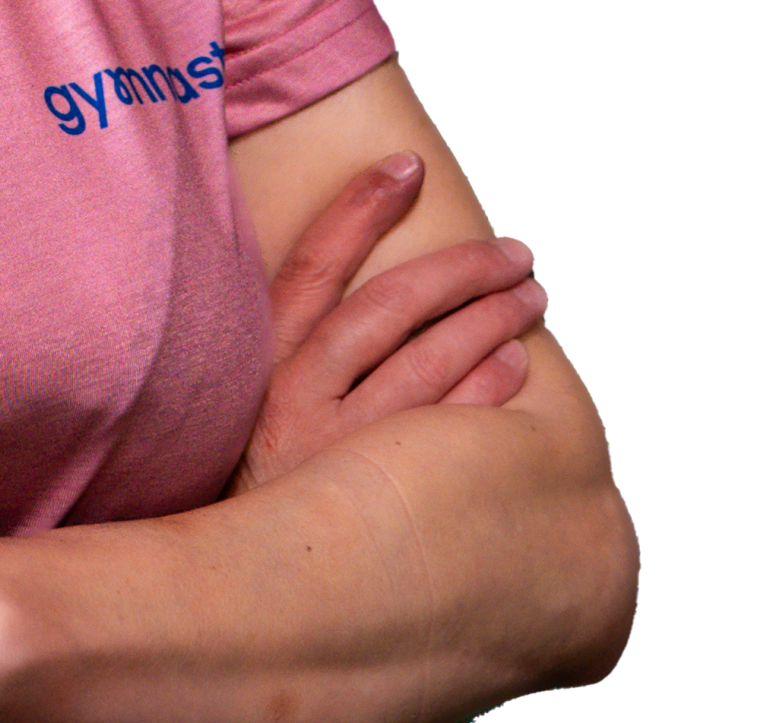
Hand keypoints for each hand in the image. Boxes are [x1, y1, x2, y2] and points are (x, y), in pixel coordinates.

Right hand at [226, 153, 550, 496]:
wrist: (236, 603)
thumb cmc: (263, 485)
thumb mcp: (257, 405)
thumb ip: (299, 346)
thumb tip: (366, 280)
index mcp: (261, 366)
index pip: (314, 264)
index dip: (360, 208)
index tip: (406, 163)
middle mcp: (297, 403)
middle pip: (390, 307)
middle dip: (460, 268)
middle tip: (516, 252)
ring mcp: (343, 458)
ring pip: (430, 364)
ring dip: (491, 321)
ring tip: (530, 298)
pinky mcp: (382, 511)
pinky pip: (451, 436)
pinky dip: (488, 391)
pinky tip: (515, 366)